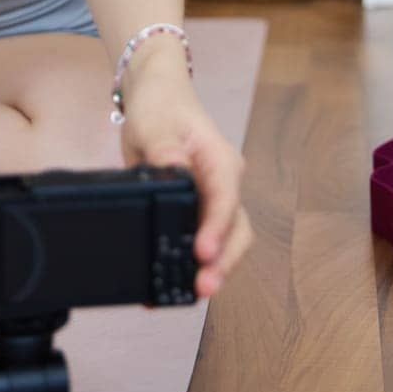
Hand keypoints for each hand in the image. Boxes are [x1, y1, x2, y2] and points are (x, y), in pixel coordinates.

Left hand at [119, 88, 253, 299]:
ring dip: (214, 268)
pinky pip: (201, 240)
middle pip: (236, 229)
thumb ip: (164, 150)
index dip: (217, 228)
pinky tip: (172, 283)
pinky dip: (192, 264)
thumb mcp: (156, 124)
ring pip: (226, 241)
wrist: (156, 98)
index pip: (225, 198)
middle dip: (224, 261)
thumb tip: (173, 172)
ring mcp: (213, 199)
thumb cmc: (161, 107)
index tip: (203, 253)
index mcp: (220, 161)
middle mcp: (224, 184)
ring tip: (191, 293)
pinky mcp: (197, 211)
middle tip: (203, 287)